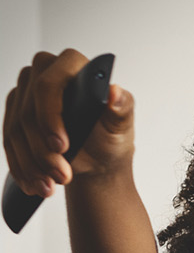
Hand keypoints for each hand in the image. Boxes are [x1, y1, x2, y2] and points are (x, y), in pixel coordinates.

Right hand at [3, 49, 134, 196]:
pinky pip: (7, 141)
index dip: (50, 115)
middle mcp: (44, 72)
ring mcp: (25, 92)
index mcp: (73, 66)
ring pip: (14, 129)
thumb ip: (122, 108)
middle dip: (43, 151)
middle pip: (28, 112)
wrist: (97, 159)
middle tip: (62, 175)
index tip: (60, 146)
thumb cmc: (111, 137)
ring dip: (31, 164)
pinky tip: (32, 184)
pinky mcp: (13, 112)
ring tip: (50, 186)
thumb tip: (115, 91)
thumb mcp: (121, 126)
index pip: (48, 84)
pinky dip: (20, 166)